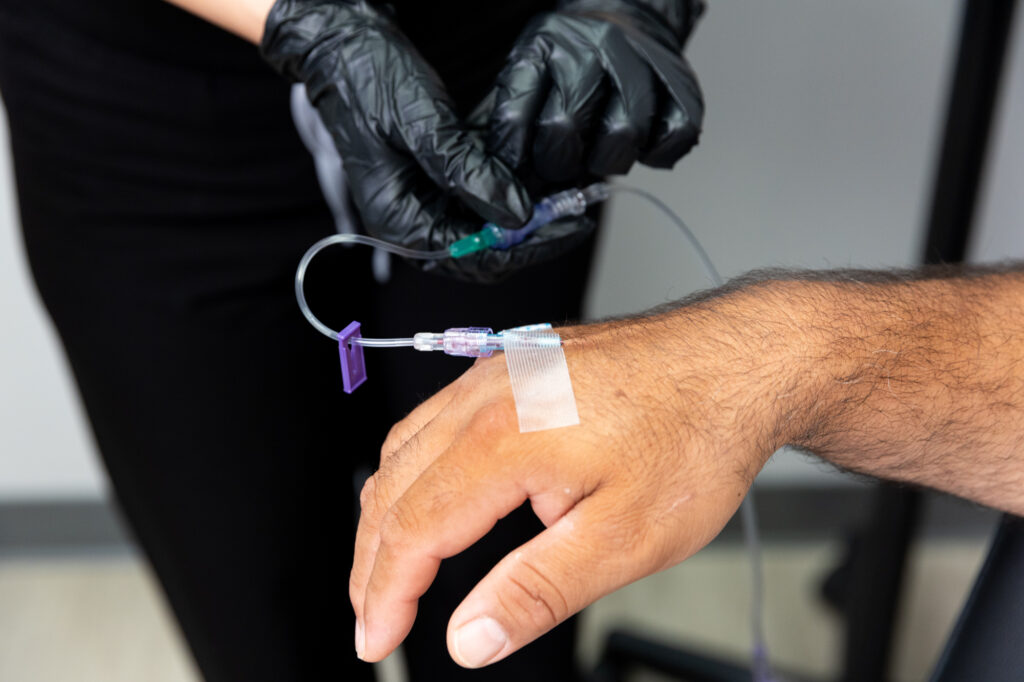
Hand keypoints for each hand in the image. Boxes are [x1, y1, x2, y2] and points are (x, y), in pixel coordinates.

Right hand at [260, 0, 591, 281]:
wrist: (344, 50)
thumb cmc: (370, 81)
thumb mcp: (421, 123)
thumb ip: (466, 171)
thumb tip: (516, 215)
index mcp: (400, 224)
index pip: (476, 258)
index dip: (529, 246)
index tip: (572, 223)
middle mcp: (413, 226)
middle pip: (486, 252)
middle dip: (534, 233)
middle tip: (577, 206)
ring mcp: (426, 207)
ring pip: (489, 230)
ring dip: (529, 214)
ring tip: (569, 192)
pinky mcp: (437, 187)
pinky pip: (482, 201)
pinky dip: (512, 191)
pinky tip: (540, 174)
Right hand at [349, 299, 795, 666]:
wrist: (736, 361)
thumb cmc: (693, 436)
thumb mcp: (624, 538)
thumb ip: (537, 591)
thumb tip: (472, 638)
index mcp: (502, 440)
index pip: (411, 530)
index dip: (385, 593)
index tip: (376, 640)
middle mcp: (486, 396)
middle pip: (392, 487)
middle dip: (372, 560)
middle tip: (375, 616)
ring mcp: (497, 372)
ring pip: (403, 446)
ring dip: (387, 512)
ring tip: (391, 566)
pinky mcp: (513, 364)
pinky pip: (434, 417)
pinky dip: (413, 467)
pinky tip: (430, 490)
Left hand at [486, 0, 704, 184]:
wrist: (627, 25)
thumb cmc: (570, 74)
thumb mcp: (527, 89)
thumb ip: (513, 140)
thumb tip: (507, 204)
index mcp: (540, 47)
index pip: (512, 119)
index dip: (511, 165)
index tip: (513, 188)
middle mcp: (589, 45)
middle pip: (564, 129)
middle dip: (558, 164)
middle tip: (562, 164)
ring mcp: (637, 60)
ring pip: (622, 137)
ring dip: (607, 161)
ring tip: (600, 150)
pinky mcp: (680, 83)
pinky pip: (671, 138)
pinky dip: (655, 155)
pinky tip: (641, 144)